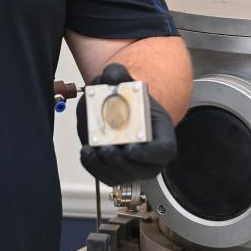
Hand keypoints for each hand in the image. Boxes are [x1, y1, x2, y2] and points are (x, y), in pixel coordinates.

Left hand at [76, 63, 176, 184]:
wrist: (121, 109)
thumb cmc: (130, 100)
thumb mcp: (126, 81)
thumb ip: (118, 74)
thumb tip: (111, 76)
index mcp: (162, 135)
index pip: (164, 150)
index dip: (149, 154)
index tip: (131, 147)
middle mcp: (151, 156)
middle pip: (142, 170)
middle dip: (123, 163)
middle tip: (107, 150)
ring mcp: (134, 166)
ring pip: (121, 176)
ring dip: (105, 167)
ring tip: (92, 151)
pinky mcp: (116, 170)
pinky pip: (106, 176)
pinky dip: (94, 167)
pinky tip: (86, 153)